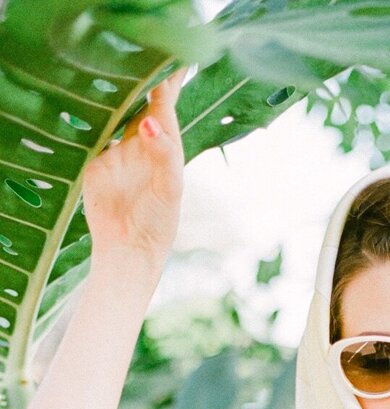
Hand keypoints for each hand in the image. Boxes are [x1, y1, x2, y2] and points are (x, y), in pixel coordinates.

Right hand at [82, 65, 188, 267]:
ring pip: (115, 109)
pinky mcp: (94, 158)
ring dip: (115, 89)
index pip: (164, 103)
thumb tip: (151, 123)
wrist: (129, 249)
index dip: (164, 79)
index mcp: (165, 145)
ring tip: (114, 61)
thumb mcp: (169, 188)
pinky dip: (90, 111)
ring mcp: (116, 148)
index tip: (163, 54)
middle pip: (140, 99)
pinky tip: (88, 93)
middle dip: (141, 76)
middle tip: (140, 46)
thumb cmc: (159, 222)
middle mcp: (141, 142)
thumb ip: (164, 154)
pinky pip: (91, 128)